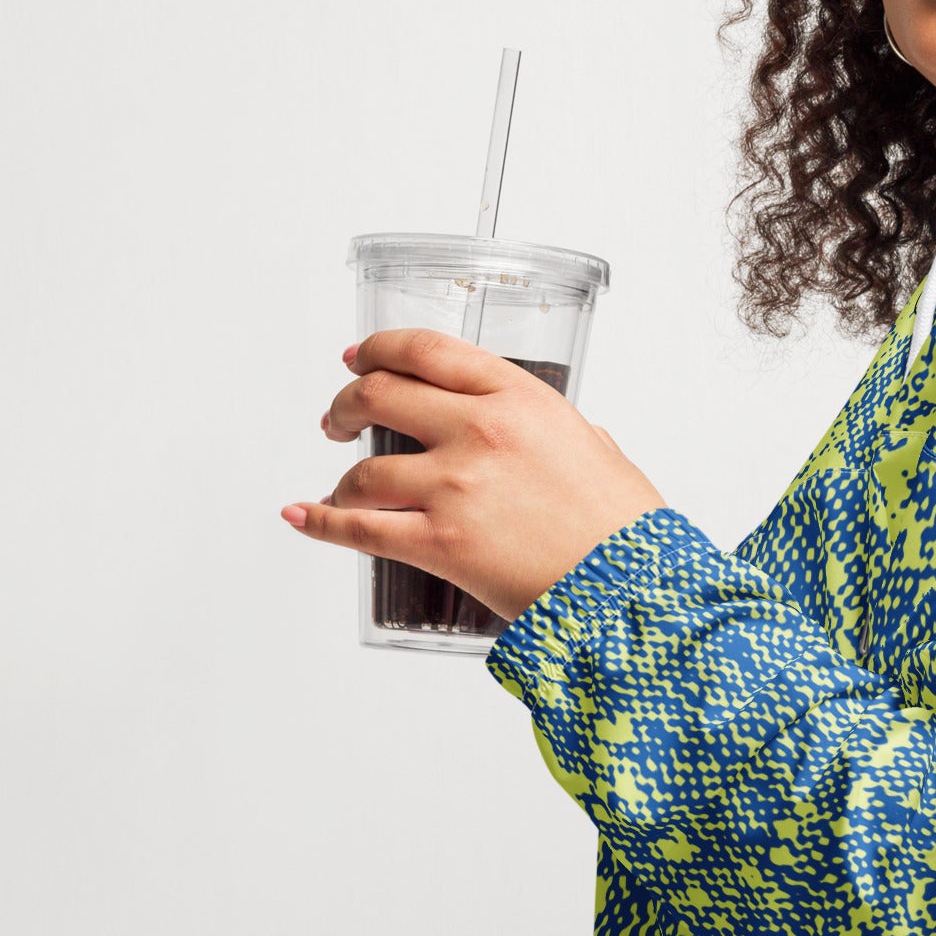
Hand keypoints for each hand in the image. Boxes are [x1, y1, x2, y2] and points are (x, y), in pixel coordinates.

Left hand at [282, 328, 666, 621]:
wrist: (632, 587)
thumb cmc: (625, 526)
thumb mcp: (599, 450)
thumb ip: (566, 433)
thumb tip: (556, 438)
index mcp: (520, 399)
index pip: (427, 351)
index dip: (380, 348)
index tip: (358, 357)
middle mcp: (480, 432)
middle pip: (380, 395)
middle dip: (346, 405)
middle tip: (337, 421)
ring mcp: (455, 487)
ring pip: (363, 470)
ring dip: (340, 478)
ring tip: (341, 488)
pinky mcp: (440, 544)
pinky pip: (358, 528)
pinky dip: (320, 522)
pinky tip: (304, 517)